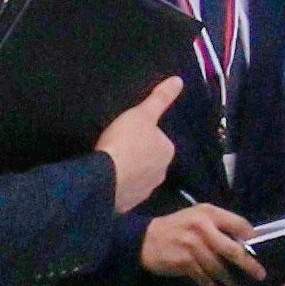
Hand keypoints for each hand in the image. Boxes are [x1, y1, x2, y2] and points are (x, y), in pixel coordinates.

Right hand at [96, 81, 183, 210]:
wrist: (105, 178)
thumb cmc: (125, 141)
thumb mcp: (141, 114)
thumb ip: (159, 99)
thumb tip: (179, 80)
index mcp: (167, 151)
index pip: (159, 140)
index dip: (143, 136)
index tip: (128, 134)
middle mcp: (162, 173)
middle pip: (150, 160)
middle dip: (138, 157)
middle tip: (117, 148)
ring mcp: (145, 191)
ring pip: (139, 177)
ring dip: (129, 173)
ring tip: (110, 165)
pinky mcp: (129, 205)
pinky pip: (126, 192)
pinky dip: (119, 186)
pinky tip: (106, 181)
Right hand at [138, 198, 256, 283]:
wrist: (145, 239)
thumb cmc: (178, 227)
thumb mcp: (198, 217)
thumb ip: (219, 225)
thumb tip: (245, 242)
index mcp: (209, 213)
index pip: (239, 224)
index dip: (253, 239)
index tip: (264, 250)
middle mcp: (202, 227)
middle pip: (232, 249)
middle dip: (248, 264)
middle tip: (261, 275)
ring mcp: (192, 245)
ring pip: (218, 267)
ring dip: (231, 281)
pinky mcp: (183, 261)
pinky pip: (203, 277)